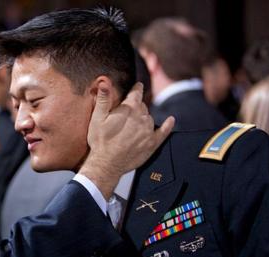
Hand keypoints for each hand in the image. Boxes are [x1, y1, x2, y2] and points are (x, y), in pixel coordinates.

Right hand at [79, 82, 174, 198]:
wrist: (107, 164)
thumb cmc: (100, 140)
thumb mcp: (97, 118)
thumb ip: (104, 98)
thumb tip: (105, 81)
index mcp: (129, 109)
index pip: (136, 93)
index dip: (136, 89)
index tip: (137, 86)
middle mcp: (141, 118)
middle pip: (142, 106)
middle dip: (136, 106)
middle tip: (126, 113)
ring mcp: (148, 131)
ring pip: (149, 118)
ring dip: (143, 117)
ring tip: (133, 124)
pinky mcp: (152, 143)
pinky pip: (163, 132)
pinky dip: (168, 125)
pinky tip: (171, 120)